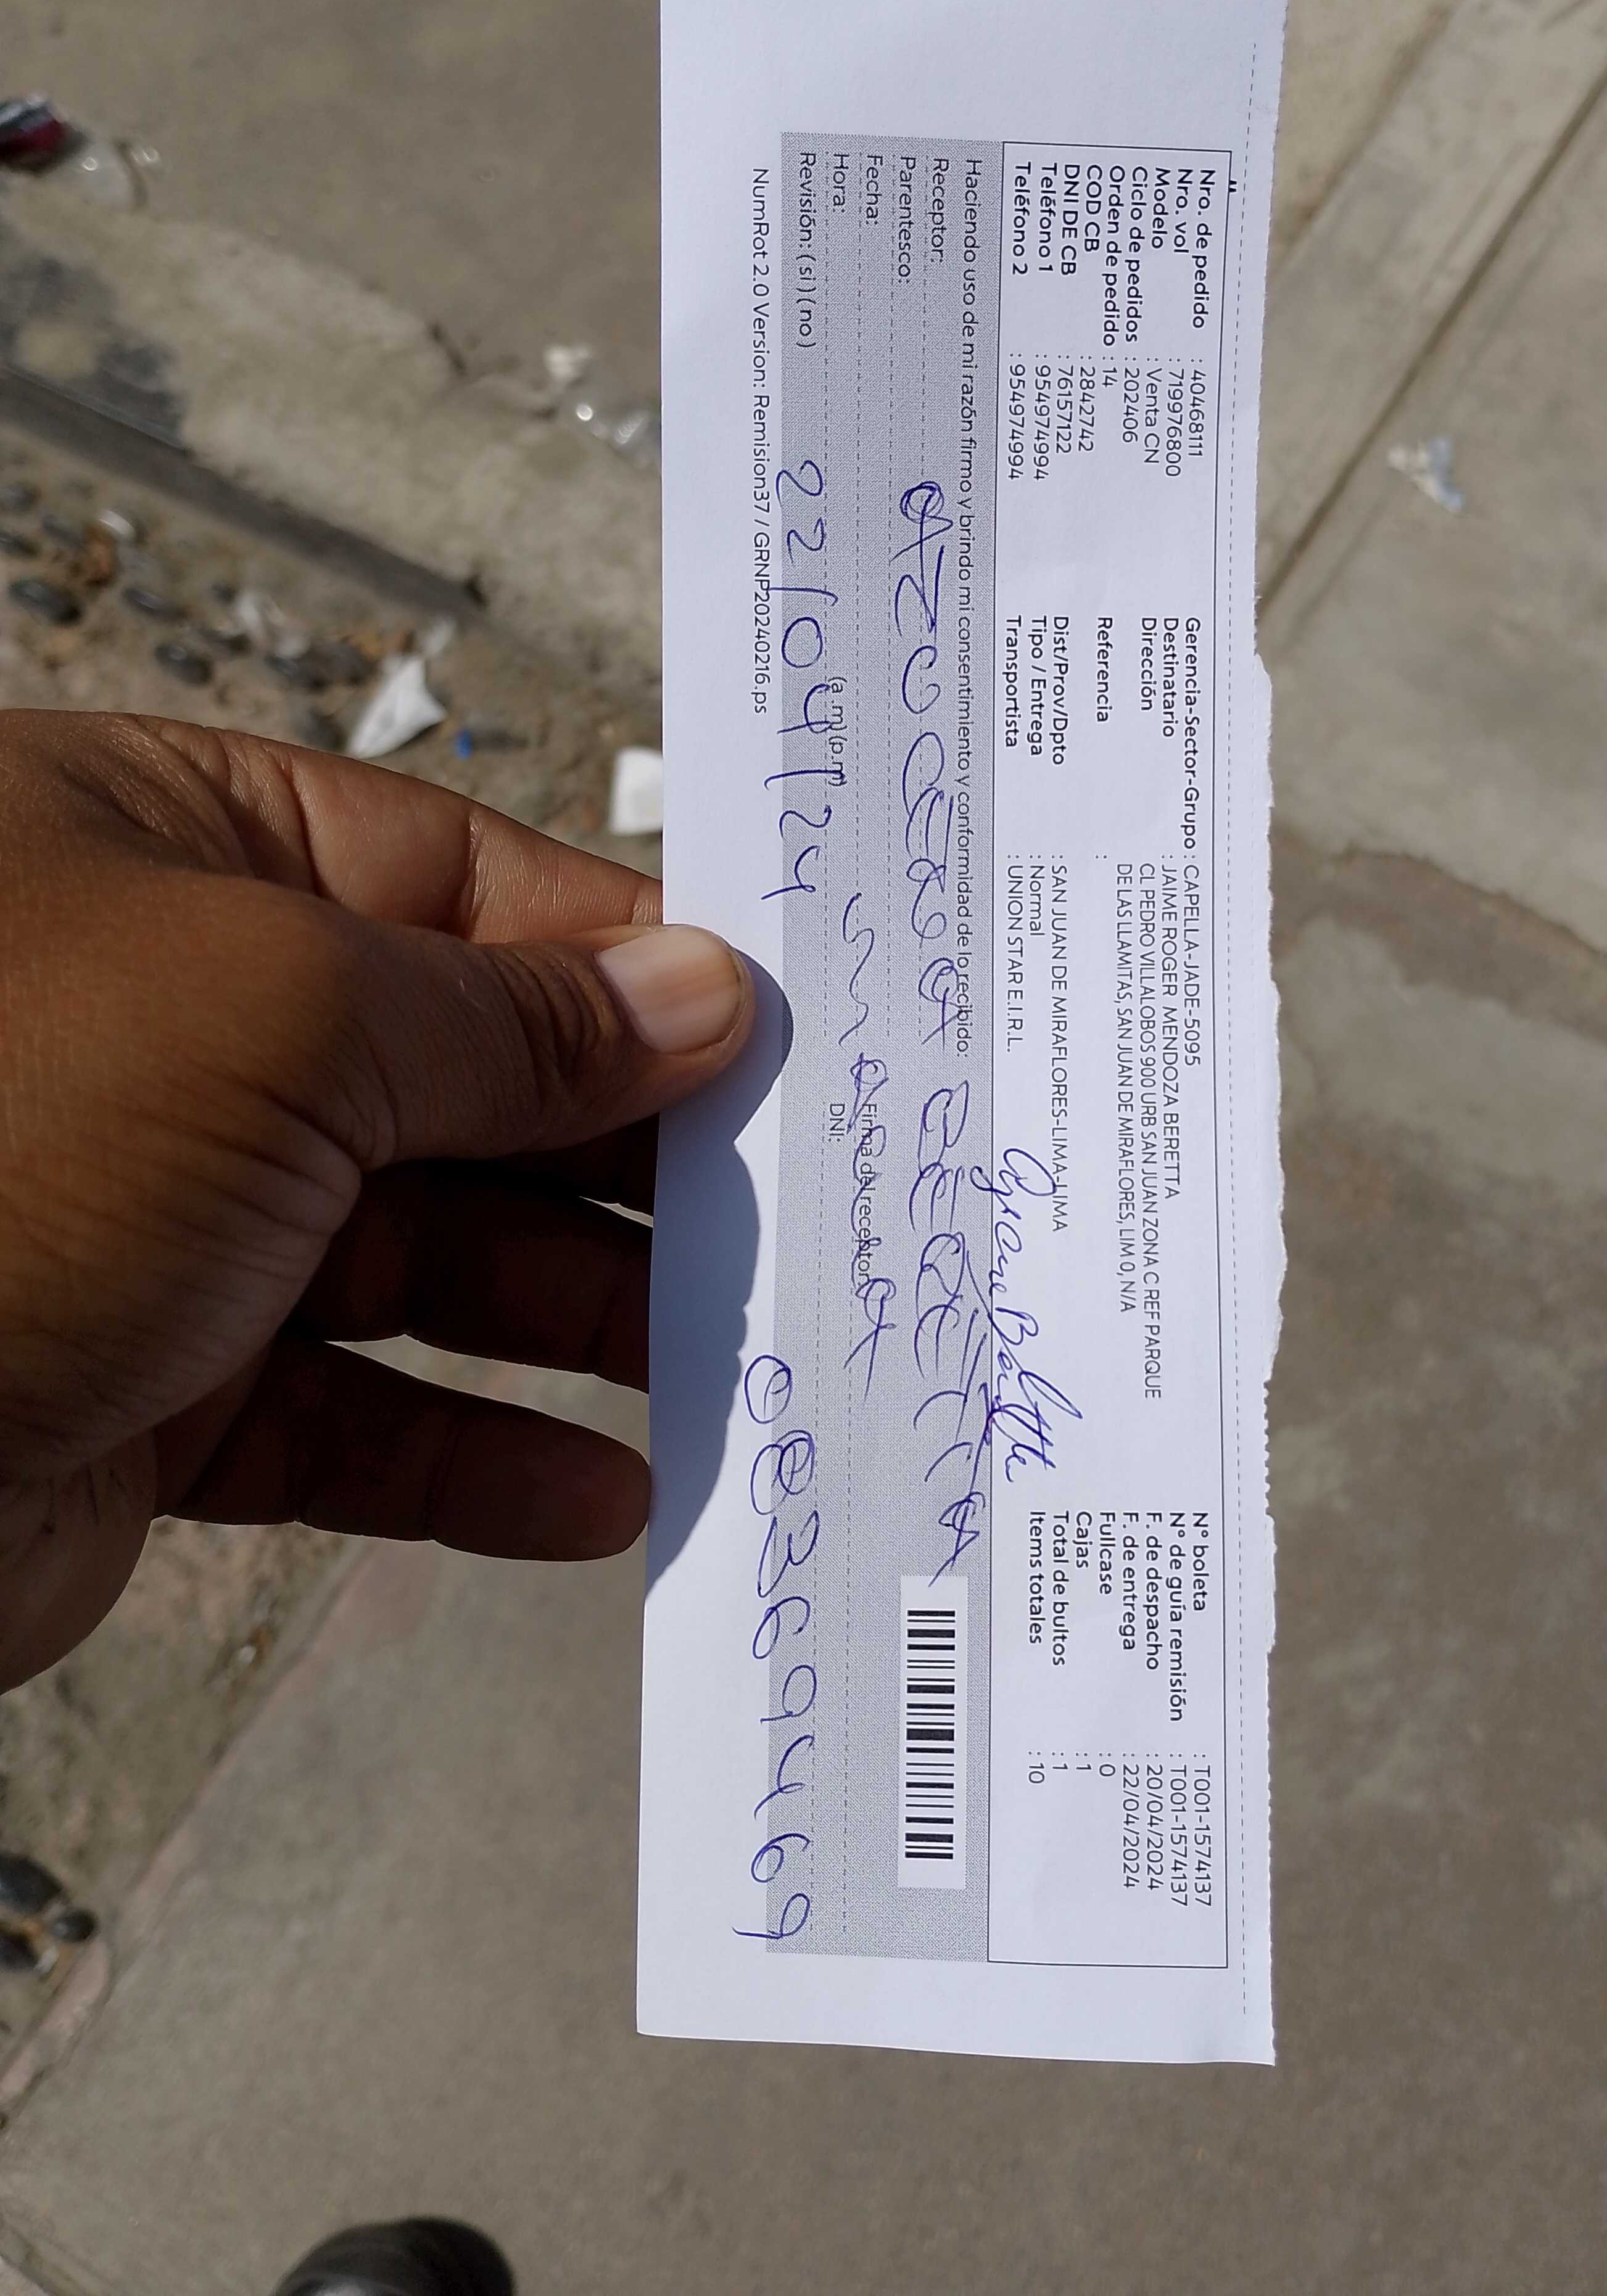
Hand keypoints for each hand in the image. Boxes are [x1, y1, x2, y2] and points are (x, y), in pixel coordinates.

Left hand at [0, 711, 751, 1692]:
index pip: (455, 886)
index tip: (774, 1040)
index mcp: (177, 858)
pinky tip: (594, 1496)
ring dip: (577, 1316)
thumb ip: (512, 1016)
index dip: (623, 961)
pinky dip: (472, 1455)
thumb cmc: (1, 1146)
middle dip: (620, 1151)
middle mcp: (176, 1025)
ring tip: (721, 1362)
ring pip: (425, 1256)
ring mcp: (166, 1214)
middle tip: (780, 1212)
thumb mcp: (288, 1018)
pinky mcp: (155, 1392)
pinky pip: (352, 1418)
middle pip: (459, 1077)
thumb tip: (700, 991)